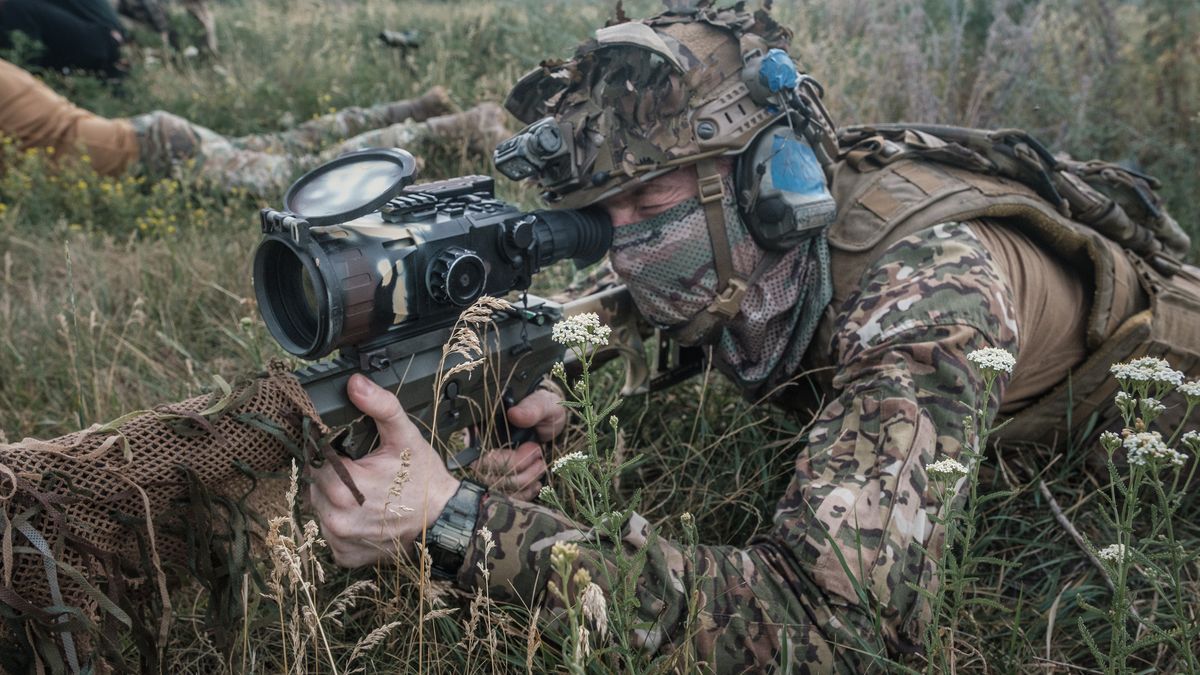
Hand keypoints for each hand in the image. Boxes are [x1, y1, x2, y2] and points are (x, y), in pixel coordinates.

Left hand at [309, 374, 460, 567]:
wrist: (443, 518)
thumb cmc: (423, 477)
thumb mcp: (404, 436)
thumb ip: (380, 406)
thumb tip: (354, 383)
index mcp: (345, 486)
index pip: (316, 460)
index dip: (332, 453)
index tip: (353, 454)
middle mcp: (337, 517)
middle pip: (316, 484)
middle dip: (334, 475)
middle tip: (363, 472)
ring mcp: (341, 539)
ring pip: (320, 508)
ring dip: (336, 499)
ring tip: (365, 493)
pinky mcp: (346, 555)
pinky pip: (331, 533)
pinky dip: (343, 523)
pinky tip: (364, 514)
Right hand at [472, 388, 564, 500]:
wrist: (550, 422)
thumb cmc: (543, 409)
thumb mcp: (543, 404)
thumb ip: (531, 408)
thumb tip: (515, 414)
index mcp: (483, 428)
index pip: (480, 454)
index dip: (506, 459)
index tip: (533, 448)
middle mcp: (480, 451)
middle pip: (487, 476)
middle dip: (519, 470)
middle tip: (539, 454)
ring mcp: (488, 468)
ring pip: (497, 490)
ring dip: (524, 482)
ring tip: (541, 465)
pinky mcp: (500, 481)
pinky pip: (505, 498)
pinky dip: (523, 494)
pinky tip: (535, 483)